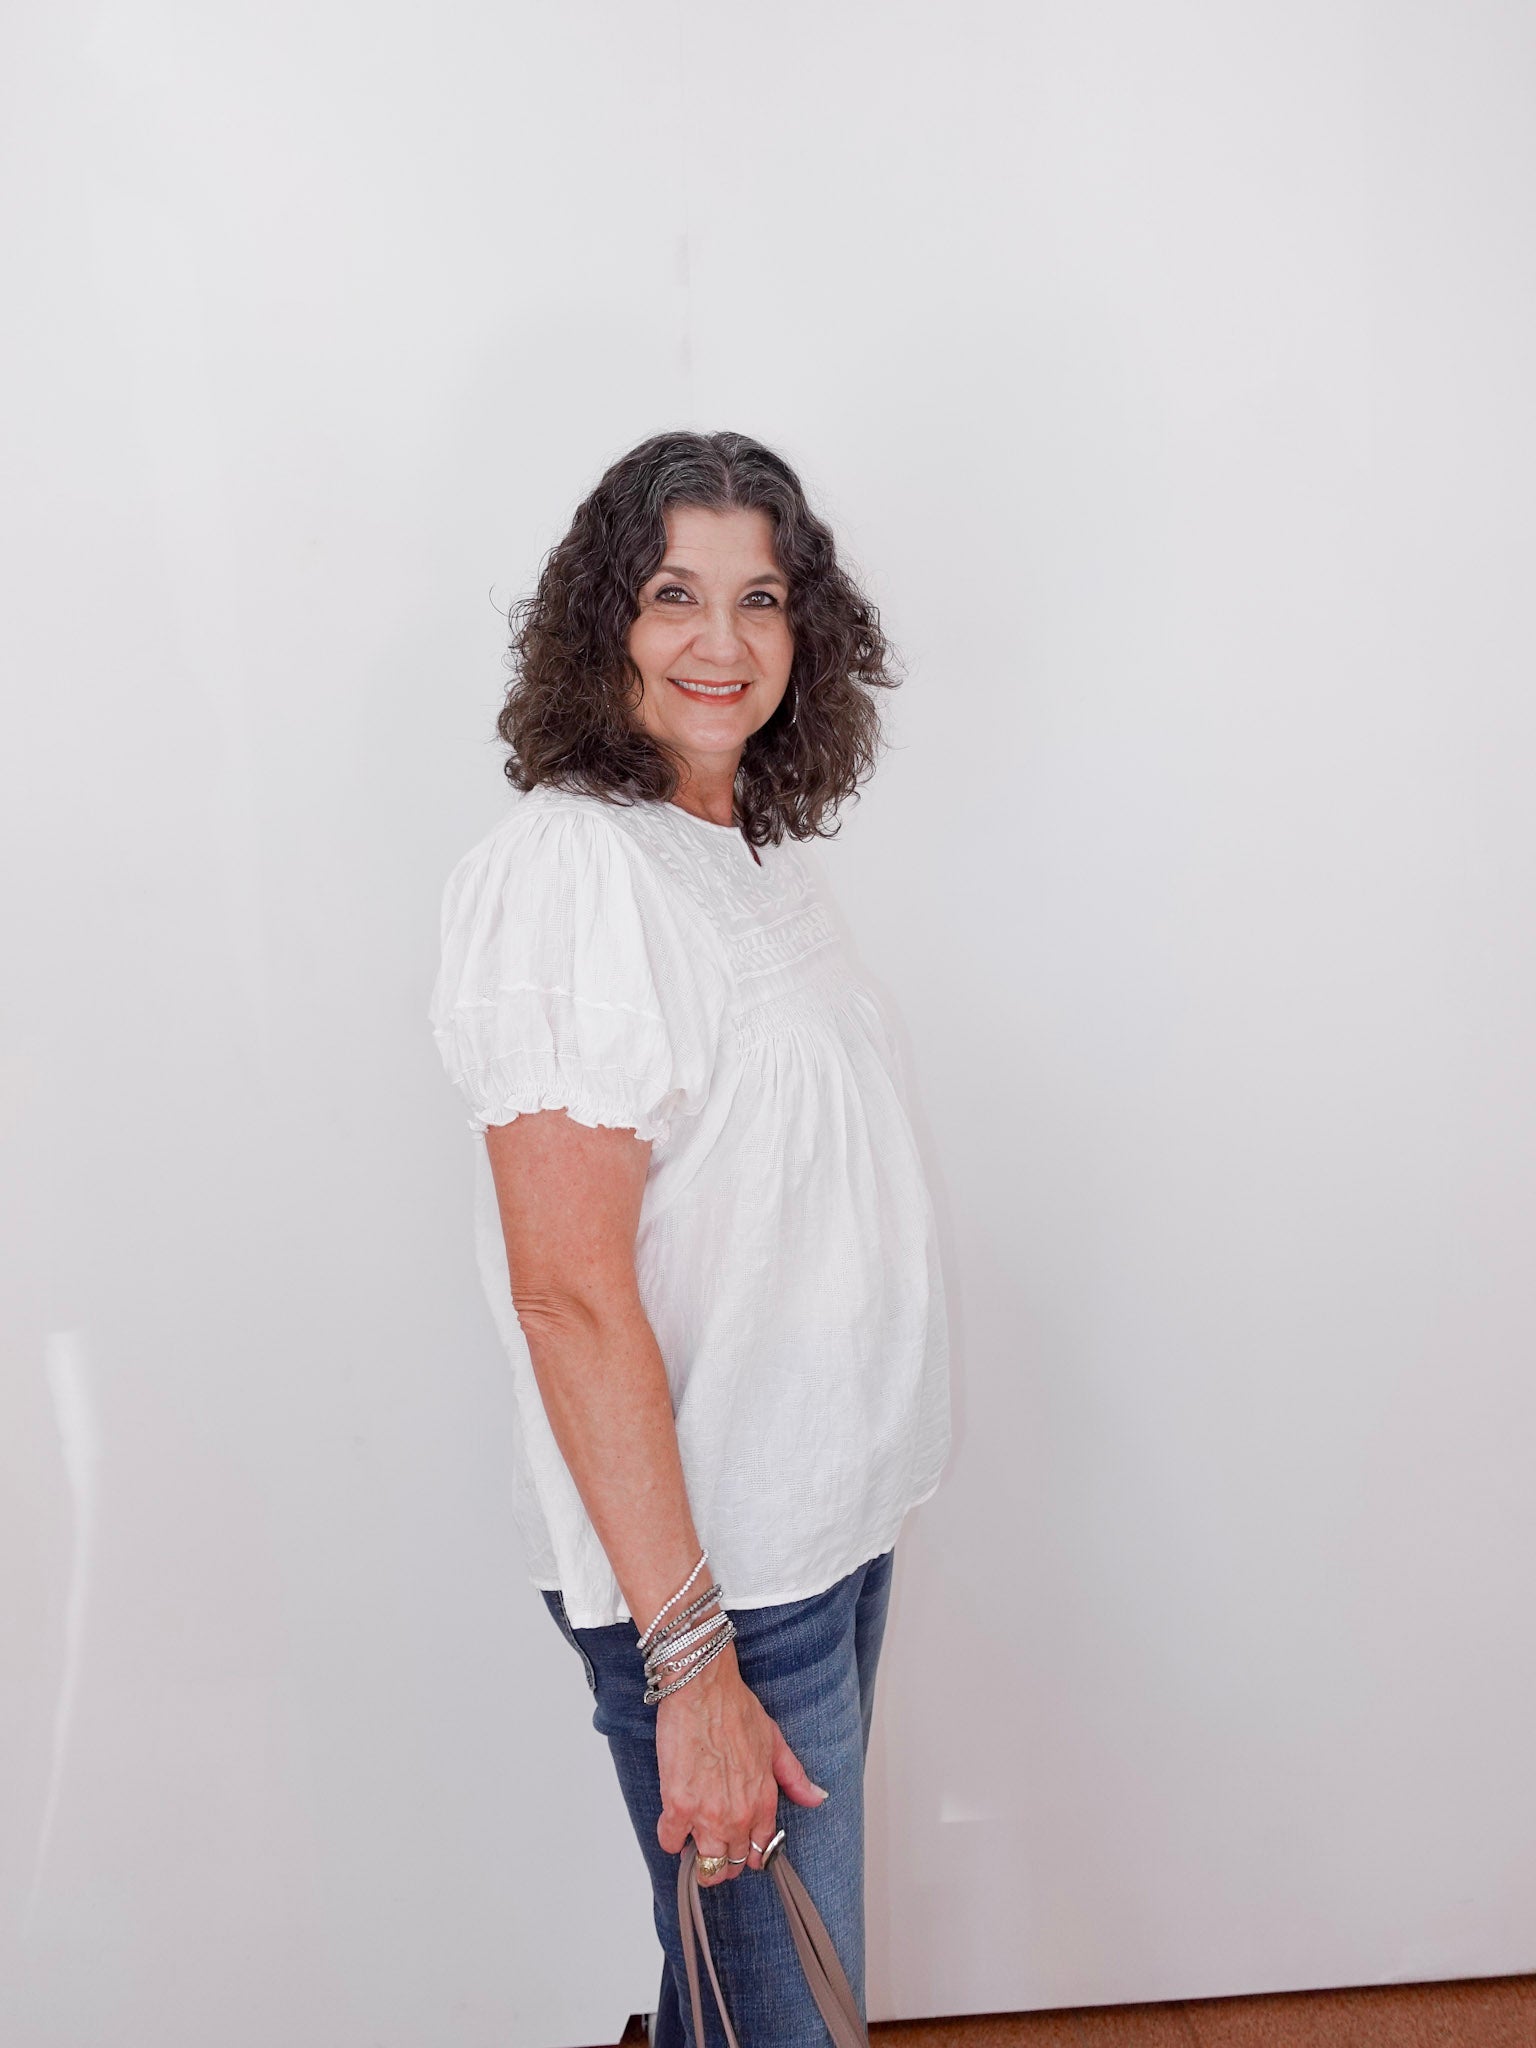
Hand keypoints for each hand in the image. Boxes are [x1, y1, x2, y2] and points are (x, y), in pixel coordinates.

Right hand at [653, 1643, 829, 1884]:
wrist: (703, 1689)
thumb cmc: (735, 1708)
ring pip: (706, 1865)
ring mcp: (708, 1814)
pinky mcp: (678, 1806)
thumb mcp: (774, 1741)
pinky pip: (671, 1842)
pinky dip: (671, 1838)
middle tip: (713, 1841)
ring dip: (699, 1859)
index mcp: (763, 1801)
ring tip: (692, 1841)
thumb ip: (794, 1777)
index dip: (747, 1853)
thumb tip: (817, 1798)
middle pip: (731, 1865)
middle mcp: (738, 1815)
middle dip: (723, 1859)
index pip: (759, 1852)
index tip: (738, 1846)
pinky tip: (673, 1822)